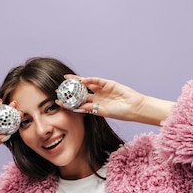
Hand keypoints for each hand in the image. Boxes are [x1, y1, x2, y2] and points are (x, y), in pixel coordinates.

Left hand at [59, 75, 174, 125]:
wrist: (134, 107)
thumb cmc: (121, 113)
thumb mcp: (104, 112)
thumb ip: (91, 109)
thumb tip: (78, 107)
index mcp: (95, 106)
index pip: (79, 103)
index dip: (68, 102)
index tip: (58, 102)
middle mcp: (96, 97)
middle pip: (80, 92)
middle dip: (70, 90)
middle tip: (59, 88)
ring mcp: (101, 90)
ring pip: (86, 84)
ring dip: (76, 81)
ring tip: (67, 78)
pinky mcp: (107, 83)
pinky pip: (96, 80)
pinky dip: (89, 80)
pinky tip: (82, 80)